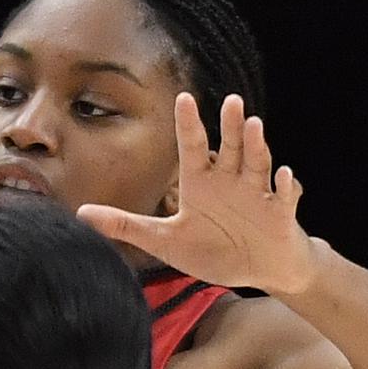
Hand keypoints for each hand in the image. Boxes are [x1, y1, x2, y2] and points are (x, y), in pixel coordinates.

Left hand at [76, 92, 323, 296]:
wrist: (258, 271)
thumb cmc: (212, 250)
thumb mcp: (165, 240)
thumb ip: (126, 225)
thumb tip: (81, 213)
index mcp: (202, 183)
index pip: (193, 146)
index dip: (189, 124)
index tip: (183, 97)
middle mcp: (230, 181)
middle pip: (230, 147)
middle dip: (230, 126)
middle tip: (230, 101)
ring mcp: (257, 194)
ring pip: (257, 163)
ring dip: (256, 146)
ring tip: (254, 126)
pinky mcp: (279, 214)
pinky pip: (283, 197)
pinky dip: (285, 187)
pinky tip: (284, 177)